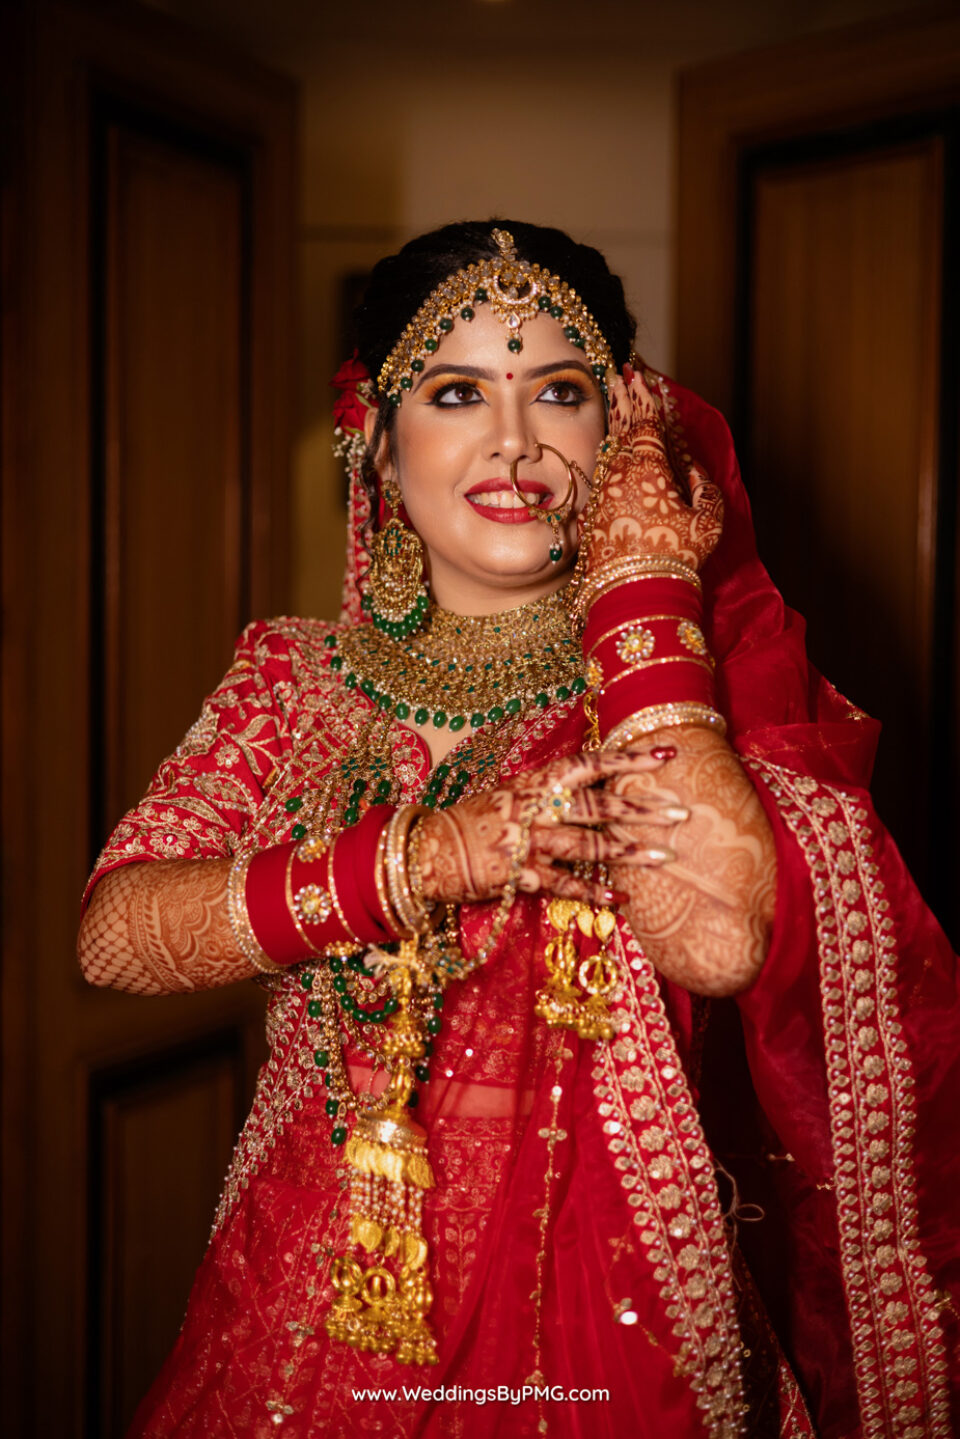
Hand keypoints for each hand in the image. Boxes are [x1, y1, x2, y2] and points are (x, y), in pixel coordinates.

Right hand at [415, 748, 685, 908]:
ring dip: (629, 852)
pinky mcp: (521, 875)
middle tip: (680, 813)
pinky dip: (595, 892)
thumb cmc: (474, 821)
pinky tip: (622, 900)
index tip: (665, 756)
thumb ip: (548, 791)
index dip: (628, 760)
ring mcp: (529, 841)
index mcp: (535, 782)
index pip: (589, 763)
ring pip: (589, 845)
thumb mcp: (510, 793)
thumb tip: (589, 782)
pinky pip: (565, 884)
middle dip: (641, 809)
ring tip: (665, 856)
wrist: (429, 850)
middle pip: (598, 805)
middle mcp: (536, 807)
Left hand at [582, 364, 722, 572]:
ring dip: (613, 427)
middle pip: (620, 428)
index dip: (643, 396)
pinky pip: (602, 476)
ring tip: (614, 406)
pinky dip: (608, 458)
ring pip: (609, 451)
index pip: (645, 421)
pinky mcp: (593, 515)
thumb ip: (706, 488)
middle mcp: (620, 474)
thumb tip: (694, 471)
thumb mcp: (708, 520)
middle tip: (618, 376)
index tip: (637, 374)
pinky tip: (609, 453)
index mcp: (649, 467)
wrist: (635, 595)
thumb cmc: (678, 556)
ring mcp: (603, 494)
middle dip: (621, 400)